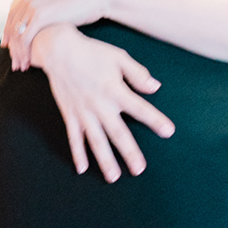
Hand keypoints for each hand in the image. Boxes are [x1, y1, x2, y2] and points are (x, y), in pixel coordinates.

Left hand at [4, 0, 109, 69]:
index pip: (12, 16)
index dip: (8, 32)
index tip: (7, 46)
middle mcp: (29, 0)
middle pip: (12, 27)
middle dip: (12, 47)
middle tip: (14, 63)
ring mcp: (33, 8)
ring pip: (17, 35)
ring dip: (18, 53)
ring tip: (22, 67)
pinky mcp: (39, 18)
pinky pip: (26, 39)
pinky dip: (25, 52)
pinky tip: (29, 63)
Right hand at [32, 25, 174, 181]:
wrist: (58, 50)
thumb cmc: (92, 52)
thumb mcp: (119, 57)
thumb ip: (138, 74)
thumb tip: (155, 87)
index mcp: (114, 89)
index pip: (139, 108)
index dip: (154, 120)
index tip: (168, 132)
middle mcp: (99, 104)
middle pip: (117, 132)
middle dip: (129, 152)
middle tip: (139, 170)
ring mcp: (83, 112)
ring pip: (96, 140)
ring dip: (105, 160)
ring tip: (114, 177)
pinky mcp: (70, 114)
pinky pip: (74, 137)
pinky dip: (77, 153)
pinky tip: (82, 169)